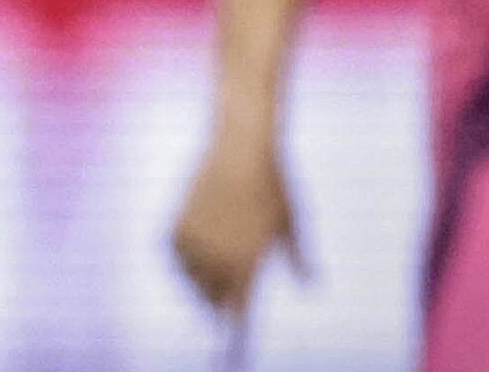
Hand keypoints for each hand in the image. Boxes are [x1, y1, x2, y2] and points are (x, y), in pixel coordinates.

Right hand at [172, 133, 299, 316]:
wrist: (241, 146)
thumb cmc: (274, 185)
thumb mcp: (292, 224)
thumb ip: (299, 259)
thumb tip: (311, 285)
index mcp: (248, 262)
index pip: (238, 310)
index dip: (235, 330)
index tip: (234, 342)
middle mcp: (217, 256)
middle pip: (212, 300)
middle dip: (220, 306)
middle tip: (227, 307)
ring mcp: (195, 241)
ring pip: (193, 282)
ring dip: (201, 287)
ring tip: (210, 286)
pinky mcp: (177, 226)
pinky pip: (177, 260)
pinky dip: (185, 264)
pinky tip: (194, 261)